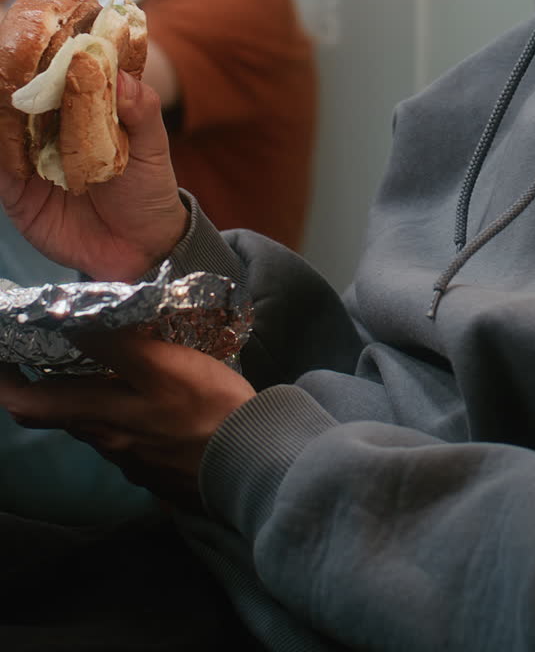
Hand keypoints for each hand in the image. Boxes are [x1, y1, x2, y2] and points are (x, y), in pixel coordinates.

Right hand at [0, 72, 187, 280]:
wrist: (141, 246)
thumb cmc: (148, 187)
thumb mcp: (153, 146)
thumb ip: (141, 110)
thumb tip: (122, 76)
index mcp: (82, 107)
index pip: (57, 73)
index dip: (47, 54)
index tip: (41, 36)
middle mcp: (50, 127)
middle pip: (21, 96)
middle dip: (14, 79)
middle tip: (9, 66)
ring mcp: (31, 157)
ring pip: (4, 127)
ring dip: (2, 109)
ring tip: (4, 91)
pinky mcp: (16, 191)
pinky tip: (3, 139)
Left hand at [0, 328, 255, 511]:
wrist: (253, 464)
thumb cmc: (207, 409)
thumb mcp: (160, 365)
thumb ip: (113, 342)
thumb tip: (66, 320)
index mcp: (100, 418)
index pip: (30, 405)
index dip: (5, 383)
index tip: (2, 354)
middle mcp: (108, 444)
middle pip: (63, 416)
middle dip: (48, 386)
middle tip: (47, 352)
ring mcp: (135, 462)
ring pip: (97, 426)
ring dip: (89, 398)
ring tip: (102, 366)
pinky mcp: (160, 470)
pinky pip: (129, 439)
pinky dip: (124, 414)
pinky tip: (147, 400)